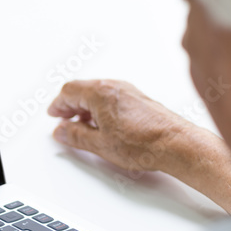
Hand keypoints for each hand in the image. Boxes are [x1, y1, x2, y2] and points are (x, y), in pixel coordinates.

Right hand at [48, 79, 196, 175]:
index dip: (58, 104)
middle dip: (70, 105)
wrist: (176, 144)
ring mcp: (129, 91)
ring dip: (86, 107)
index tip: (54, 115)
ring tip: (82, 125)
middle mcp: (114, 86)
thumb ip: (76, 135)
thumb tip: (62, 131)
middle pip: (83, 89)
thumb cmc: (144, 142)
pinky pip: (112, 97)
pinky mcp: (139, 100)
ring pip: (98, 93)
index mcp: (100, 93)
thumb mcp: (100, 144)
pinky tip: (104, 125)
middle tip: (64, 119)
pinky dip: (101, 107)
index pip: (69, 91)